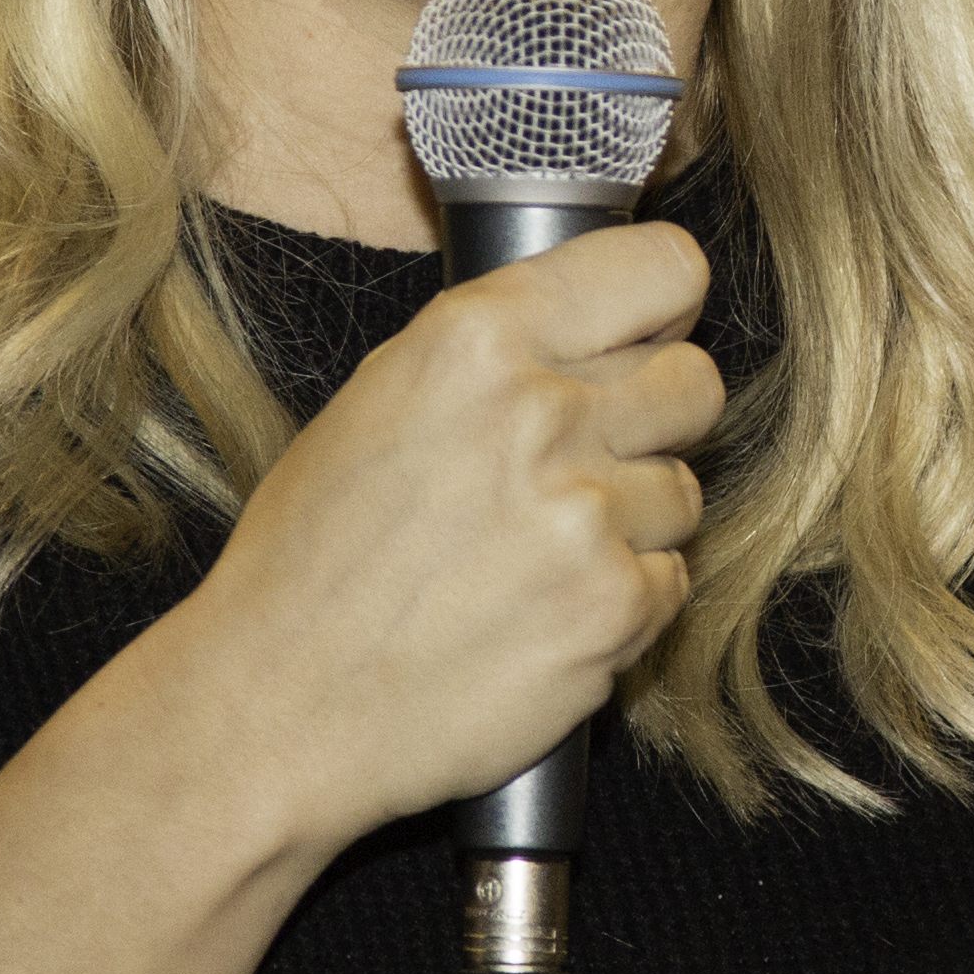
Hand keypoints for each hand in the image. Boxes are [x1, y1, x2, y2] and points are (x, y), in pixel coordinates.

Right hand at [173, 219, 722, 848]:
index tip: (650, 338)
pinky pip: (670, 581)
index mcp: (474, 338)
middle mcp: (539, 410)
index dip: (665, 309)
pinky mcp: (613, 607)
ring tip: (535, 559)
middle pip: (695, 381)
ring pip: (685, 491)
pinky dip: (621, 603)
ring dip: (632, 523)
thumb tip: (603, 330)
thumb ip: (497, 355)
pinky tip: (541, 616)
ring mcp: (585, 513)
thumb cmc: (312, 561)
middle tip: (587, 464)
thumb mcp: (379, 402)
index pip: (660, 268)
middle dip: (656, 422)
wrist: (278, 706)